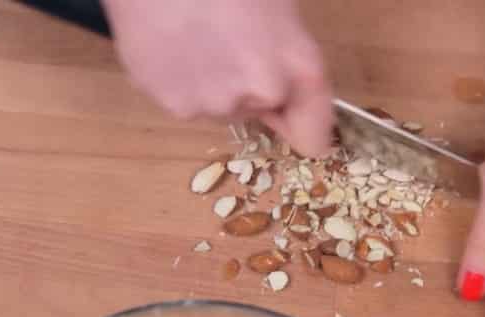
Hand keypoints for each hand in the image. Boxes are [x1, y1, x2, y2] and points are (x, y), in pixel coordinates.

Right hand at [102, 0, 333, 156]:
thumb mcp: (277, 7)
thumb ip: (289, 58)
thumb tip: (284, 90)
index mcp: (299, 67)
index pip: (312, 135)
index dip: (305, 128)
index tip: (293, 121)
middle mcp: (261, 94)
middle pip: (260, 110)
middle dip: (250, 87)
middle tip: (227, 42)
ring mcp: (214, 104)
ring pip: (219, 105)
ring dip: (212, 83)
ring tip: (194, 37)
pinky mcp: (173, 104)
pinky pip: (184, 100)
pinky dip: (179, 81)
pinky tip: (172, 44)